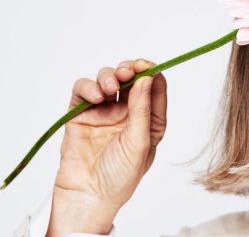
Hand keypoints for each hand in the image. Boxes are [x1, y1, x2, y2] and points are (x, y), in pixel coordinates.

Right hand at [47, 58, 166, 235]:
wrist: (88, 197)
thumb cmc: (120, 177)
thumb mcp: (140, 143)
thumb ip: (143, 110)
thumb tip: (147, 78)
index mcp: (149, 120)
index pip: (154, 88)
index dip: (151, 72)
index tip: (148, 65)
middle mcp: (127, 113)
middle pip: (130, 79)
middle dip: (129, 69)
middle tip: (127, 71)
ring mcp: (103, 112)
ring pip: (107, 80)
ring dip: (109, 77)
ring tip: (110, 88)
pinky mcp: (81, 114)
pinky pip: (83, 91)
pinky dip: (88, 87)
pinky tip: (95, 97)